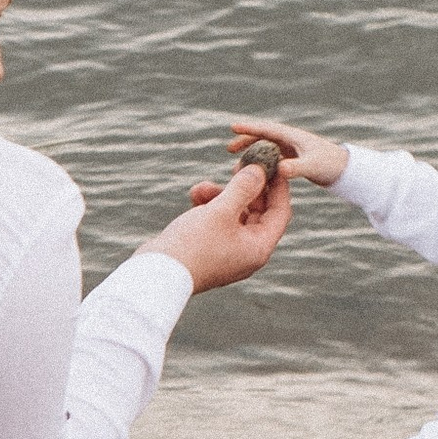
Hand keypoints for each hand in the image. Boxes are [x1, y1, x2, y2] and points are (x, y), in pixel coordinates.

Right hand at [152, 156, 294, 293]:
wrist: (157, 274)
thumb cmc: (193, 245)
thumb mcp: (221, 211)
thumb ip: (243, 188)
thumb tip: (260, 170)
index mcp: (258, 248)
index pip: (280, 212)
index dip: (278, 186)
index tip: (274, 164)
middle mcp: (246, 252)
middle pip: (257, 212)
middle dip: (246, 188)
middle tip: (239, 165)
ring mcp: (227, 252)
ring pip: (233, 215)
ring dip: (220, 196)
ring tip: (202, 186)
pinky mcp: (208, 250)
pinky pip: (216, 223)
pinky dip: (208, 207)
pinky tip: (195, 195)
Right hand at [225, 115, 350, 188]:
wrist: (345, 171)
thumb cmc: (330, 165)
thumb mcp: (311, 166)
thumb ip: (296, 168)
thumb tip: (280, 169)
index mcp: (292, 136)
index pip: (266, 129)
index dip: (249, 128)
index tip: (232, 127)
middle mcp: (290, 140)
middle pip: (263, 137)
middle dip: (245, 140)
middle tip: (229, 149)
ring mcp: (291, 149)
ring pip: (266, 148)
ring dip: (251, 153)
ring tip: (237, 165)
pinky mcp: (294, 158)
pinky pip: (272, 158)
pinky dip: (261, 163)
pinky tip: (254, 174)